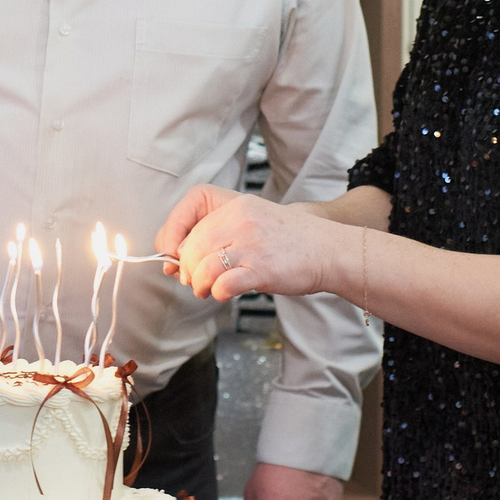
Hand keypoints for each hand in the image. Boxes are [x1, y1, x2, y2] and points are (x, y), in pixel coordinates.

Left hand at [157, 187, 341, 303]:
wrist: (328, 250)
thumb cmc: (287, 240)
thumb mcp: (251, 220)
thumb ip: (217, 232)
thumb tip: (174, 258)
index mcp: (236, 205)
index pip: (187, 217)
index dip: (172, 239)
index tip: (173, 256)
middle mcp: (241, 221)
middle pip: (192, 247)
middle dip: (187, 269)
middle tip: (194, 280)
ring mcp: (251, 245)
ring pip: (203, 268)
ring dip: (199, 285)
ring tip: (207, 290)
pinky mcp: (261, 270)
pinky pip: (223, 285)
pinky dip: (218, 293)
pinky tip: (225, 294)